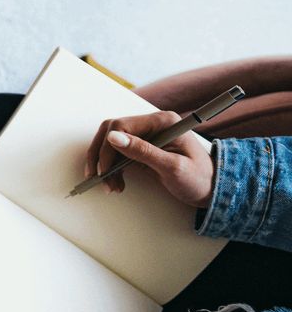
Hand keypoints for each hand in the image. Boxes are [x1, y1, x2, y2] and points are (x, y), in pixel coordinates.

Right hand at [85, 111, 214, 206]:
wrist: (211, 189)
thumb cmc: (199, 178)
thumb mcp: (172, 167)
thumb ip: (143, 151)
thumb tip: (113, 137)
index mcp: (162, 121)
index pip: (122, 125)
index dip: (108, 147)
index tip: (105, 170)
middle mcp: (152, 124)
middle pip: (112, 132)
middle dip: (102, 157)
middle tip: (99, 178)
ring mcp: (147, 135)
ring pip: (111, 143)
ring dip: (105, 165)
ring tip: (110, 186)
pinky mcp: (142, 148)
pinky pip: (117, 154)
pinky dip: (112, 169)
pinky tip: (115, 182)